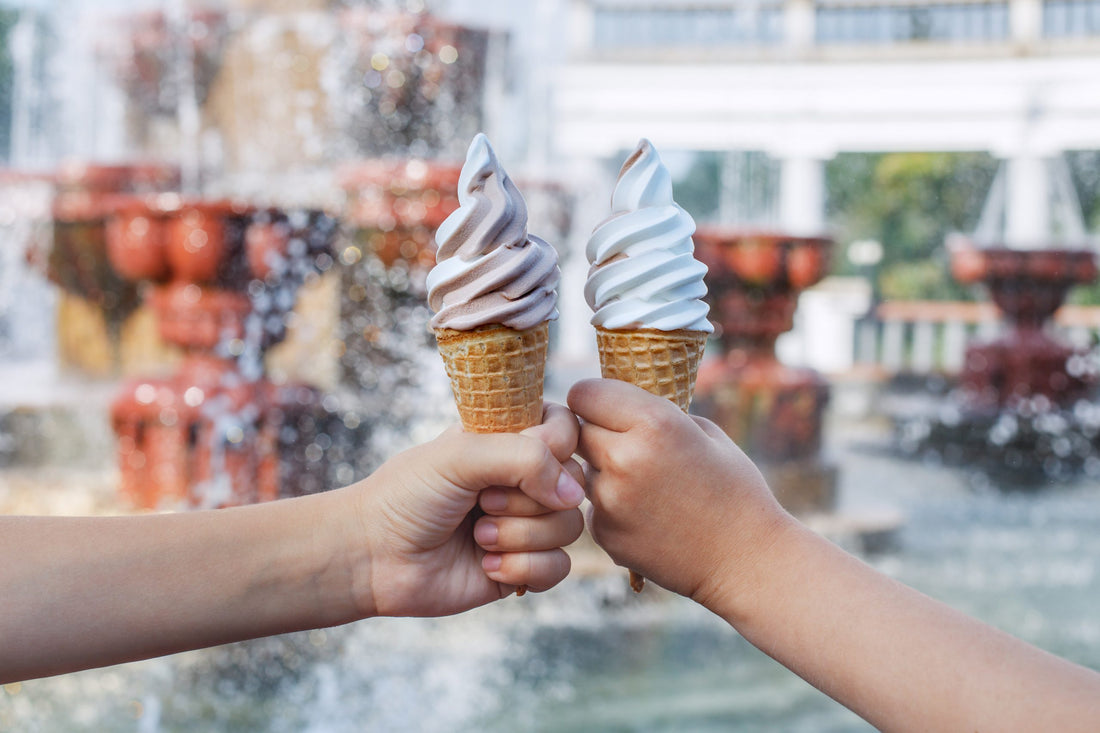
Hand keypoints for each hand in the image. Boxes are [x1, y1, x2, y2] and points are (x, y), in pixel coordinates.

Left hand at [354, 404, 585, 616]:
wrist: (373, 558)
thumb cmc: (408, 496)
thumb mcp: (461, 456)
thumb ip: (524, 458)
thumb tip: (573, 494)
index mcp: (507, 440)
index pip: (565, 429)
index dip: (554, 446)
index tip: (518, 459)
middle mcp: (521, 481)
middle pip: (573, 483)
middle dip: (527, 499)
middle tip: (482, 503)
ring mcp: (525, 524)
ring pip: (569, 527)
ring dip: (520, 535)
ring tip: (478, 536)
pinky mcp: (523, 567)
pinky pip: (559, 567)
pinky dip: (523, 568)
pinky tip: (485, 566)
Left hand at [568, 379, 788, 605]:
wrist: (746, 561)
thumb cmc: (735, 490)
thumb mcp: (705, 433)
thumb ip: (656, 413)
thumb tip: (619, 403)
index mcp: (654, 423)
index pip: (585, 392)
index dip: (594, 398)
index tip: (606, 406)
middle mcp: (624, 458)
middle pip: (578, 430)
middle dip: (596, 432)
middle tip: (627, 444)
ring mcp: (610, 499)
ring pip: (583, 468)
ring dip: (603, 469)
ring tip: (647, 485)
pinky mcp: (604, 533)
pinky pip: (592, 505)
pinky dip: (611, 505)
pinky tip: (647, 516)